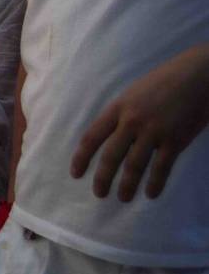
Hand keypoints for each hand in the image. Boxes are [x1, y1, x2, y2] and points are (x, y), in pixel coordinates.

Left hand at [70, 45, 208, 201]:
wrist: (198, 76)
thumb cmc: (165, 82)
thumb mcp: (134, 93)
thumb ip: (121, 114)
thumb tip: (111, 137)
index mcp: (118, 108)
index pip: (92, 137)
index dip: (81, 158)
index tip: (76, 173)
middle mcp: (132, 121)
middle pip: (110, 156)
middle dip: (102, 178)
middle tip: (98, 194)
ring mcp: (154, 131)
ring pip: (134, 165)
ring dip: (127, 185)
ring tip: (123, 198)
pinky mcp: (175, 140)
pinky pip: (161, 167)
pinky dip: (155, 183)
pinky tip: (151, 194)